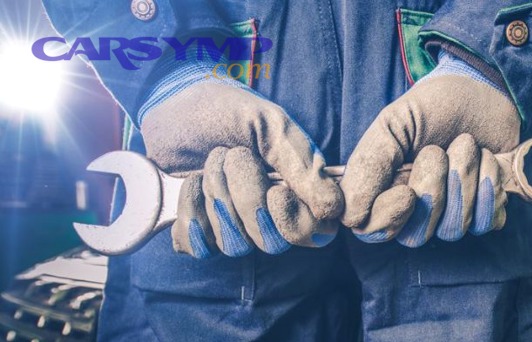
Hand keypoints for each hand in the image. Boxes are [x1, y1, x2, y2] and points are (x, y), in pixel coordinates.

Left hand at [141, 81, 341, 257]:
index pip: (315, 234)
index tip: (277, 191)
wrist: (175, 101)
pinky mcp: (196, 230)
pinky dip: (191, 213)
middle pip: (272, 243)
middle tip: (235, 157)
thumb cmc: (229, 111)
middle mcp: (267, 215)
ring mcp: (231, 225)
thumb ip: (302, 164)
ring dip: (218, 198)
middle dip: (248, 200)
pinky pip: (198, 247)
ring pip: (234, 245)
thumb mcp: (271, 125)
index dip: (297, 223)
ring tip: (210, 162)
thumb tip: (333, 207)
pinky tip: (189, 183)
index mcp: (296, 191)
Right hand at [341, 56, 519, 246]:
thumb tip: (349, 215)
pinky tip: (487, 160)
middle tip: (437, 151)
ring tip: (467, 145)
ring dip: (463, 181)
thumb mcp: (392, 124)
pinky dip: (489, 188)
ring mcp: (452, 214)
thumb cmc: (432, 107)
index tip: (407, 192)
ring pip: (453, 230)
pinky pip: (487, 223)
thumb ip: (368, 165)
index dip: (388, 219)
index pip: (372, 231)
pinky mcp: (486, 211)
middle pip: (415, 236)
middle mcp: (416, 210)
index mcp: (384, 190)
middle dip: (433, 192)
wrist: (481, 90)